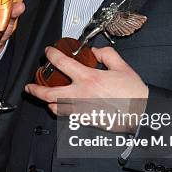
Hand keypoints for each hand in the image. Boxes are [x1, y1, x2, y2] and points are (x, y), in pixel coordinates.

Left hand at [25, 46, 148, 128]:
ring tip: (44, 97)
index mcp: (89, 78)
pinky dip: (59, 111)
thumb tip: (95, 52)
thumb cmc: (133, 92)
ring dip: (47, 102)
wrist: (141, 113)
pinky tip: (60, 107)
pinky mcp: (85, 120)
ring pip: (55, 108)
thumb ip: (107, 54)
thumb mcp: (121, 66)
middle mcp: (81, 95)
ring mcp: (81, 109)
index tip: (48, 52)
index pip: (62, 63)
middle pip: (49, 93)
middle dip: (35, 89)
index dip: (51, 55)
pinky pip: (66, 116)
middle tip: (30, 86)